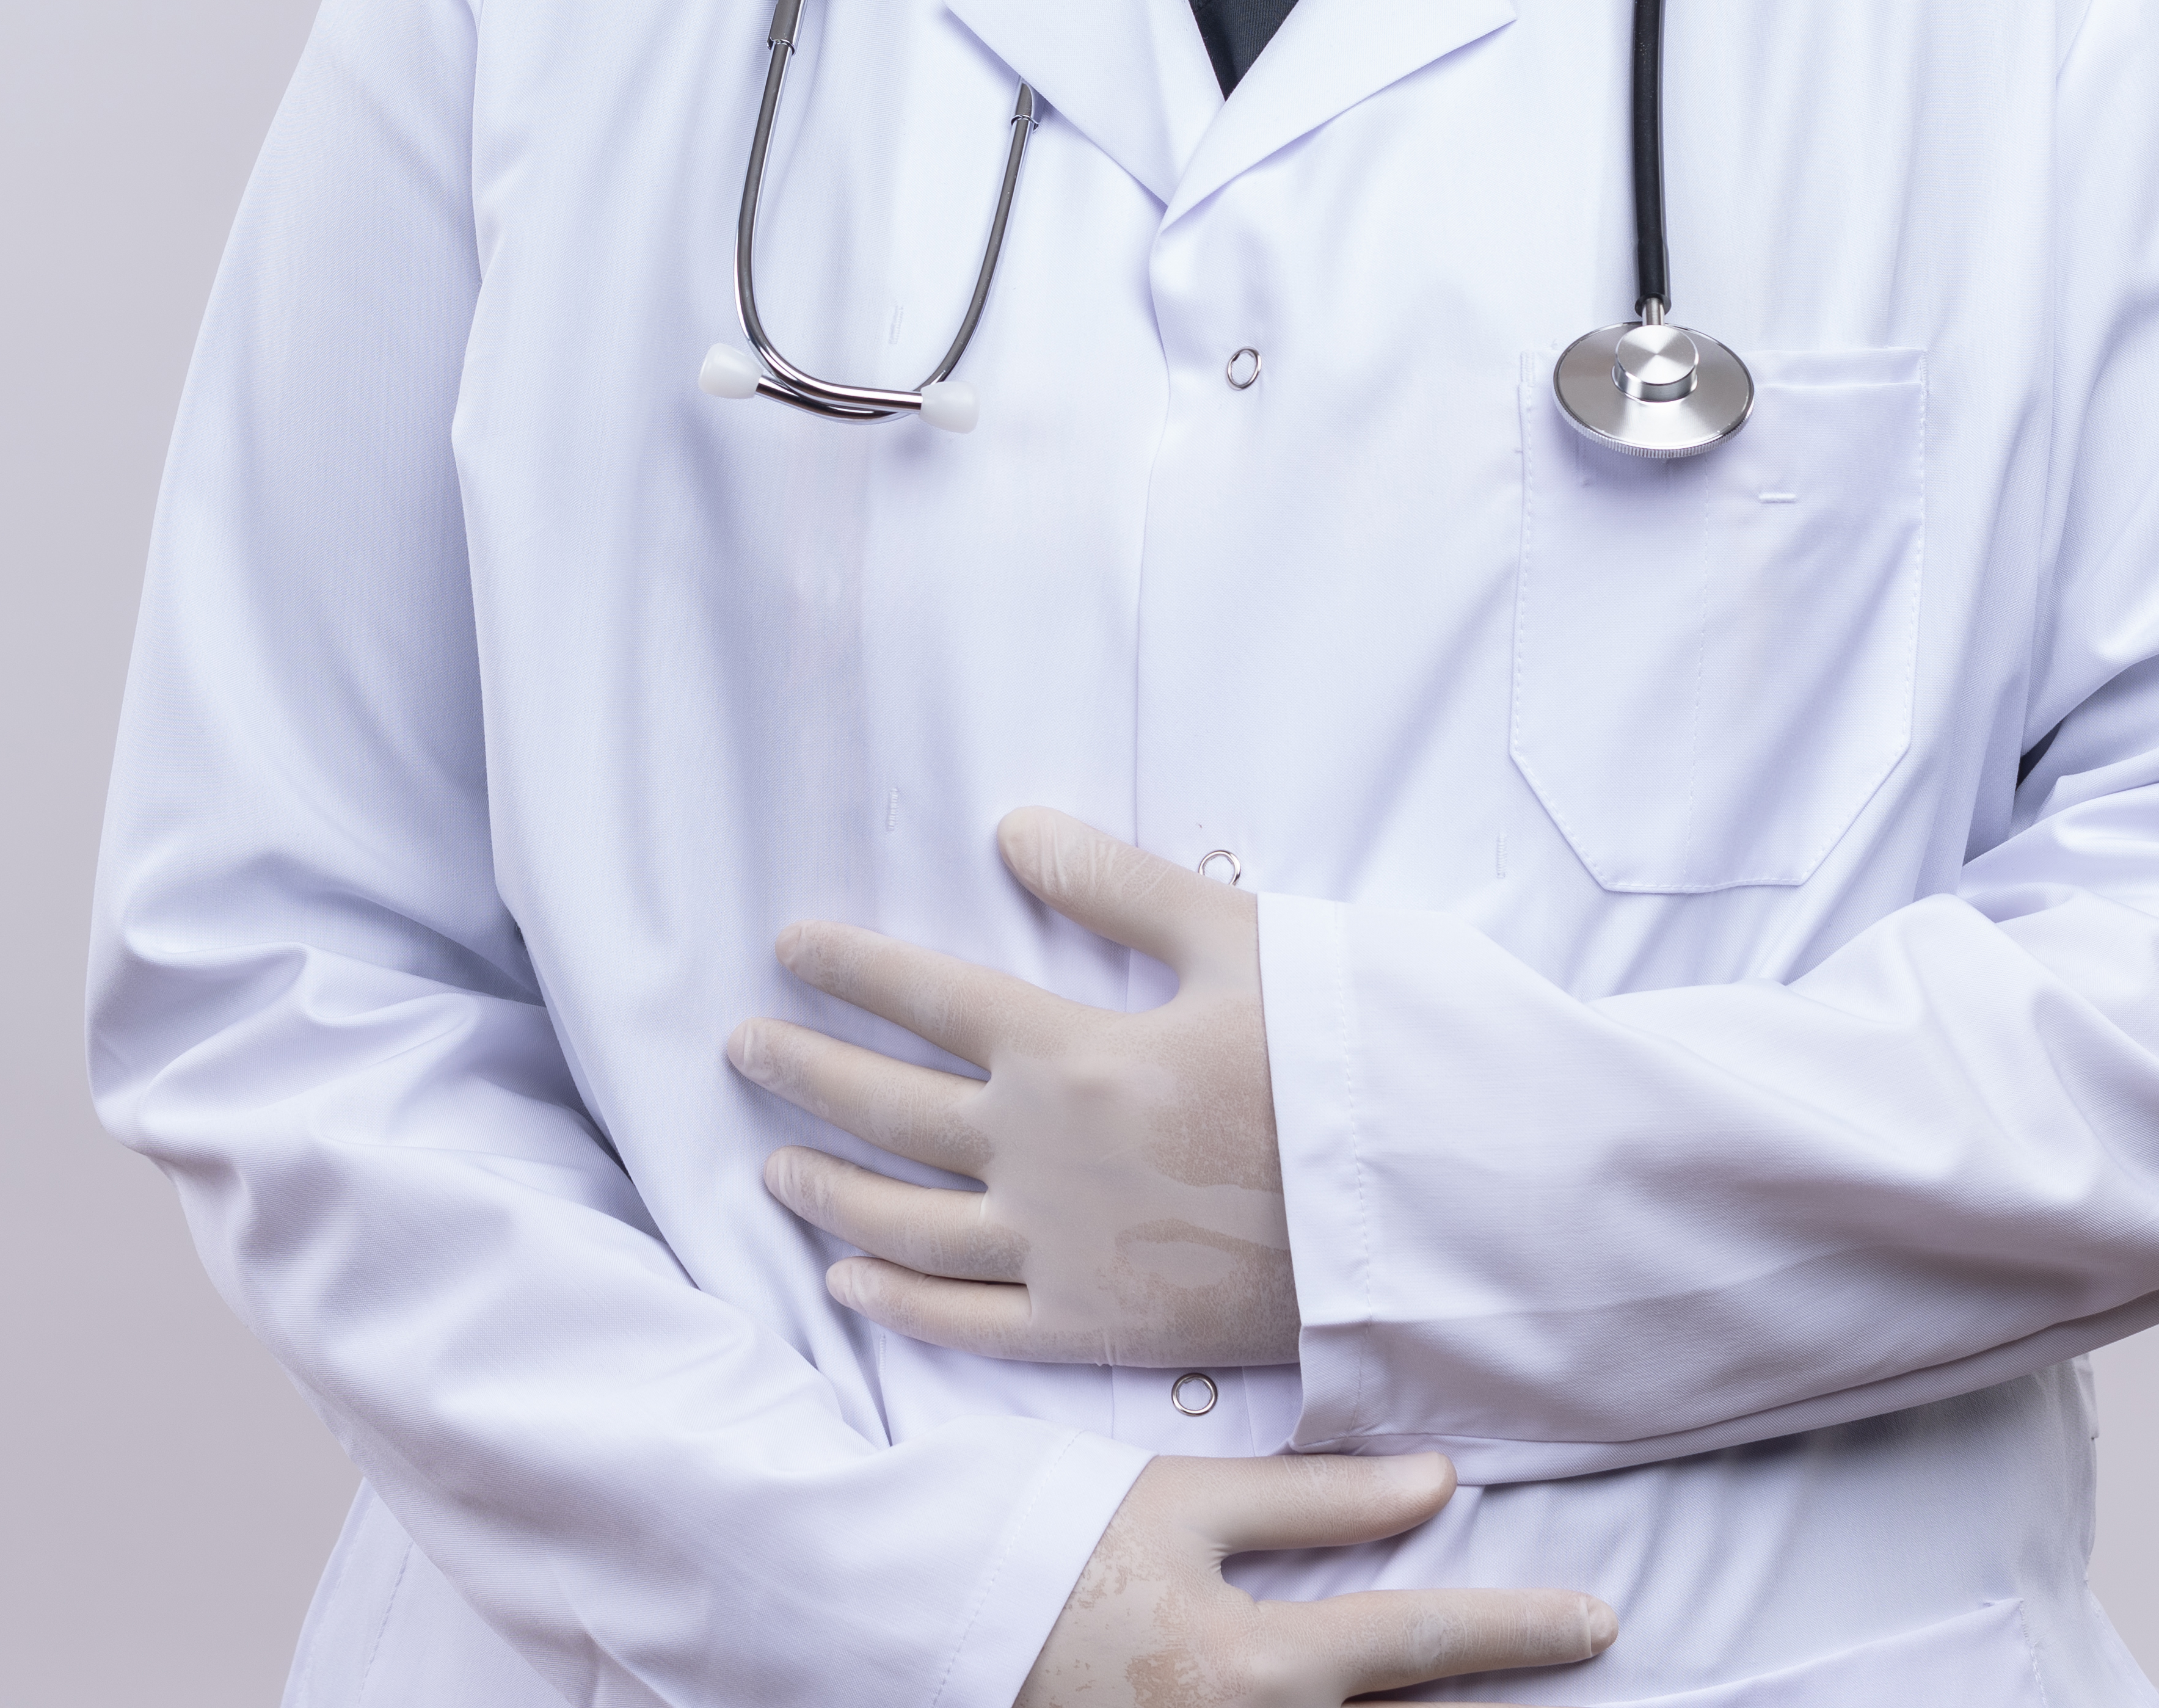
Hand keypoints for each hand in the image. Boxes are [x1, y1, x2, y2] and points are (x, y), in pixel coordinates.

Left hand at [727, 805, 1293, 1366]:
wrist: (1412, 1208)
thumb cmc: (1335, 1061)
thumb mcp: (1236, 942)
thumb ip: (1116, 884)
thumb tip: (1012, 828)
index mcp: (1068, 1050)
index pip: (924, 996)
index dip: (848, 967)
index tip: (788, 948)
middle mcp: (1038, 1152)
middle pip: (885, 1107)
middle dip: (804, 1069)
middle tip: (746, 1048)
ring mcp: (1055, 1249)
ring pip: (901, 1219)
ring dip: (826, 1186)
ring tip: (773, 1162)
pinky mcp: (1089, 1330)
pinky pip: (964, 1321)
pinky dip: (894, 1301)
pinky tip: (846, 1280)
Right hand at [1018, 1453, 1614, 1707]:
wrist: (923, 1609)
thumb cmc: (1050, 1538)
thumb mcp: (1183, 1500)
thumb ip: (1315, 1502)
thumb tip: (1436, 1484)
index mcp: (1251, 1667)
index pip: (1420, 1644)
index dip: (1520, 1630)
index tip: (1598, 1623)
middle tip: (1581, 1668)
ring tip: (1494, 1699)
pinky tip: (1384, 1706)